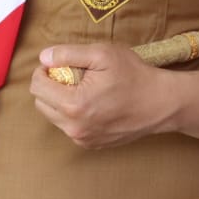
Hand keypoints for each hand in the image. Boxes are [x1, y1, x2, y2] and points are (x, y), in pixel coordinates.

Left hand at [30, 44, 170, 149]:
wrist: (161, 103)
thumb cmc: (134, 75)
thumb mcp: (102, 54)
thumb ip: (68, 54)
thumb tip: (43, 58)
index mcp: (74, 105)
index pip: (37, 88)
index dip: (43, 71)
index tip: (56, 64)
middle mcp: (75, 128)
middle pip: (41, 104)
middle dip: (49, 86)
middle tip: (70, 75)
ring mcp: (83, 139)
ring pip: (54, 117)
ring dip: (60, 101)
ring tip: (84, 88)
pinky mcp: (91, 144)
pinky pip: (70, 127)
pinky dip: (73, 114)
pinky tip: (93, 103)